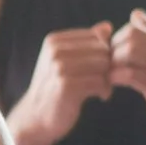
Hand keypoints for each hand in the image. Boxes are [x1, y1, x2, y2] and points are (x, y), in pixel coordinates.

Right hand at [6, 23, 114, 144]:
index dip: (105, 52)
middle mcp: (55, 51)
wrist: (36, 118)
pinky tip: (101, 96)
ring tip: (103, 88)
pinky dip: (105, 90)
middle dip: (109, 65)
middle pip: (102, 49)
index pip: (96, 36)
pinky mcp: (66, 86)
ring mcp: (59, 68)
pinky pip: (99, 81)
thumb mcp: (66, 61)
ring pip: (103, 64)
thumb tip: (107, 26)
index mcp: (54, 41)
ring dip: (108, 78)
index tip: (102, 68)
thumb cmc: (55, 89)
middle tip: (106, 80)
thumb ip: (86, 43)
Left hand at [111, 10, 145, 144]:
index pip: (140, 23)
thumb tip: (136, 14)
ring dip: (114, 62)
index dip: (122, 34)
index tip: (117, 49)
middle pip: (133, 35)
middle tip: (110, 62)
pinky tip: (113, 83)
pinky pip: (130, 74)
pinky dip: (116, 76)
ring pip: (130, 51)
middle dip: (115, 47)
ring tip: (111, 72)